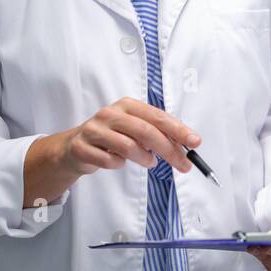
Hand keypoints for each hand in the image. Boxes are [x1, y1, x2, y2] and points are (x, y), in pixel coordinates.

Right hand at [60, 97, 199, 175]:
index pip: (158, 117)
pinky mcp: (82, 147)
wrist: (75, 147)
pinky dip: (119, 165)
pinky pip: (110, 161)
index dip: (178, 130)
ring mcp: (94, 130)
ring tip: (149, 162)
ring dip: (144, 159)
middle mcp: (110, 113)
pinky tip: (118, 162)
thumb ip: (157, 133)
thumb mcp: (134, 129)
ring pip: (129, 147)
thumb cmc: (112, 137)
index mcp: (127, 105)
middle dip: (168, 150)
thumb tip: (185, 145)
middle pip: (146, 132)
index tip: (195, 142)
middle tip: (183, 164)